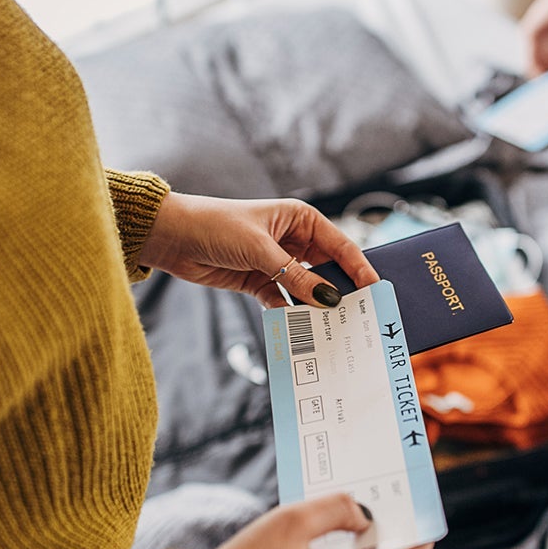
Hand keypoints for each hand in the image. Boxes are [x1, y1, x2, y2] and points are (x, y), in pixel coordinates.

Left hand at [139, 193, 379, 308]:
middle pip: (327, 269)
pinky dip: (291, 315)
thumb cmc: (216, 226)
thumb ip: (294, 276)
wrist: (172, 237)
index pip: (339, 245)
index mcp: (300, 219)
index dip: (359, 267)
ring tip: (335, 329)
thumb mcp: (260, 250)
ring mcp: (277, 263)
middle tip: (360, 315)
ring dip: (316, 306)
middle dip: (340, 291)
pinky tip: (301, 330)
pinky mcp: (260, 282)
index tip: (375, 289)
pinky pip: (284, 302)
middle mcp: (293, 240)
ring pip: (307, 288)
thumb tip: (328, 300)